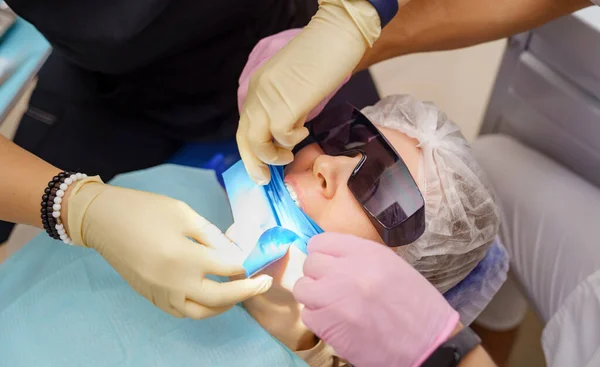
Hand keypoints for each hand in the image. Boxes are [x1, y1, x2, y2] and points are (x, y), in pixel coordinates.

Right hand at [66, 178, 272, 318]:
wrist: (102, 220)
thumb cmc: (144, 210)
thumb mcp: (184, 214)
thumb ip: (211, 236)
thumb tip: (233, 251)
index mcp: (185, 258)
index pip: (228, 269)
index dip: (247, 264)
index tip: (258, 258)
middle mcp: (174, 283)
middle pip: (221, 298)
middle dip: (248, 292)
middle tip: (264, 283)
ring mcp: (161, 294)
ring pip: (201, 313)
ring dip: (225, 306)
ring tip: (239, 292)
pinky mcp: (150, 297)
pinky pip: (182, 312)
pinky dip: (201, 308)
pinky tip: (210, 296)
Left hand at [236, 0, 380, 183]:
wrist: (336, 37)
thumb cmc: (323, 58)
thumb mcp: (293, 84)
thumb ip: (284, 104)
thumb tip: (285, 132)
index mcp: (258, 88)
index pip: (244, 126)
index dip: (249, 150)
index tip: (260, 167)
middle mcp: (258, 94)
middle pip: (245, 138)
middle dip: (254, 163)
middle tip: (265, 178)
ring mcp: (269, 99)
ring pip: (258, 142)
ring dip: (274, 155)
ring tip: (291, 153)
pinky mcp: (286, 105)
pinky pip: (282, 136)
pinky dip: (293, 140)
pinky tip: (305, 130)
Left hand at [293, 233, 458, 366]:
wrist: (428, 344)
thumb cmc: (416, 306)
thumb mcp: (391, 266)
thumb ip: (359, 258)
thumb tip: (331, 258)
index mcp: (365, 252)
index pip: (321, 242)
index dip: (322, 255)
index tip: (328, 265)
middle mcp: (347, 270)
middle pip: (310, 263)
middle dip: (319, 276)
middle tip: (333, 289)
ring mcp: (334, 296)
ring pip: (303, 288)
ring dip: (314, 298)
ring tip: (333, 307)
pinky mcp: (327, 324)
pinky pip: (307, 315)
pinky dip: (319, 321)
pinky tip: (338, 324)